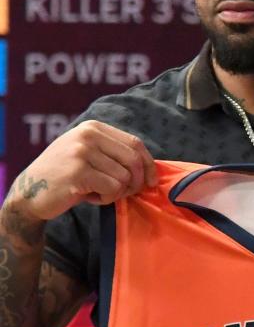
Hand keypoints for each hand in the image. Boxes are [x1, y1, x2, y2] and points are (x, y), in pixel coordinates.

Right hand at [7, 120, 156, 221]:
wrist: (28, 193)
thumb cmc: (66, 176)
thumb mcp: (89, 155)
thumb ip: (115, 155)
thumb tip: (152, 167)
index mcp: (94, 128)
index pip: (135, 143)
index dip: (149, 164)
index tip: (152, 181)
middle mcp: (88, 135)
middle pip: (133, 160)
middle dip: (137, 181)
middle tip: (125, 192)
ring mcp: (82, 152)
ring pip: (124, 177)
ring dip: (117, 192)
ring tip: (97, 192)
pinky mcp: (79, 172)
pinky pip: (113, 188)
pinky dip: (107, 198)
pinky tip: (90, 197)